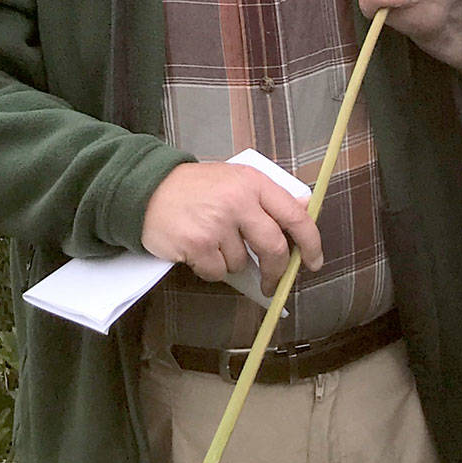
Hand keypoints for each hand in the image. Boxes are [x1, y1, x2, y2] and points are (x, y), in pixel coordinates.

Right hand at [142, 161, 322, 289]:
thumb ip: (266, 196)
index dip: (311, 242)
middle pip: (274, 247)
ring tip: (213, 244)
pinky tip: (197, 251)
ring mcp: (217, 223)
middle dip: (276, 271)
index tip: (314, 260)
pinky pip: (217, 272)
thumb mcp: (234, 179)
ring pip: (242, 263)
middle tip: (272, 282)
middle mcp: (238, 201)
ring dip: (231, 263)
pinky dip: (209, 269)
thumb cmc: (193, 188)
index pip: (295, 215)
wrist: (147, 189)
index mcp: (253, 182)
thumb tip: (302, 211)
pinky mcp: (198, 244)